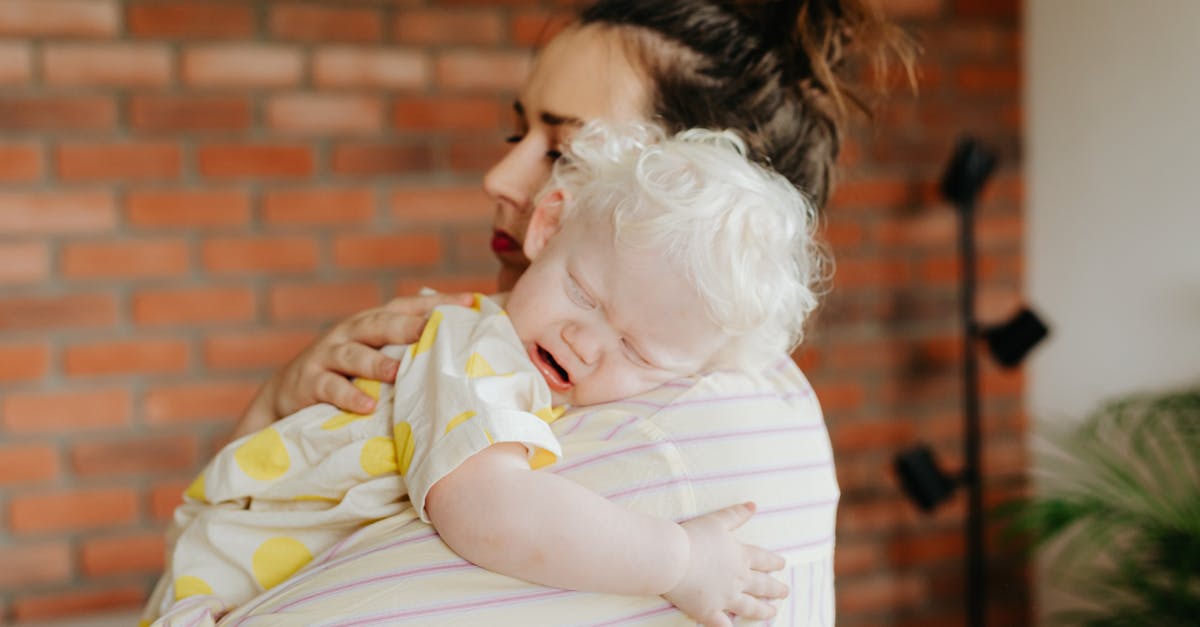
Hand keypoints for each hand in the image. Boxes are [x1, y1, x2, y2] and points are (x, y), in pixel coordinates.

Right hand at [262, 292, 473, 418]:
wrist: (287, 394)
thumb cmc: (349, 375)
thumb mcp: (377, 356)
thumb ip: (410, 350)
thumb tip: (466, 351)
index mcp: (373, 322)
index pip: (408, 306)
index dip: (438, 301)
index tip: (472, 301)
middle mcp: (350, 332)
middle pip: (379, 324)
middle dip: (406, 325)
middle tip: (430, 330)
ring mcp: (327, 355)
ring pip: (353, 354)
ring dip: (376, 363)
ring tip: (397, 373)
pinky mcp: (308, 382)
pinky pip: (330, 387)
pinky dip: (348, 396)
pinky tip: (367, 406)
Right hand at [663, 502, 787, 626]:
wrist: (671, 558)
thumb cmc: (692, 536)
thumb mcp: (716, 520)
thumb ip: (736, 514)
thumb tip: (754, 505)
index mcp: (740, 556)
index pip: (763, 560)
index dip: (774, 562)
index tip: (783, 565)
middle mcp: (738, 579)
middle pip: (762, 585)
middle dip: (775, 589)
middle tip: (785, 592)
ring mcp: (725, 598)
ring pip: (750, 607)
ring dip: (763, 611)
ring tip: (773, 613)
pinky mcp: (709, 611)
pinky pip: (724, 624)